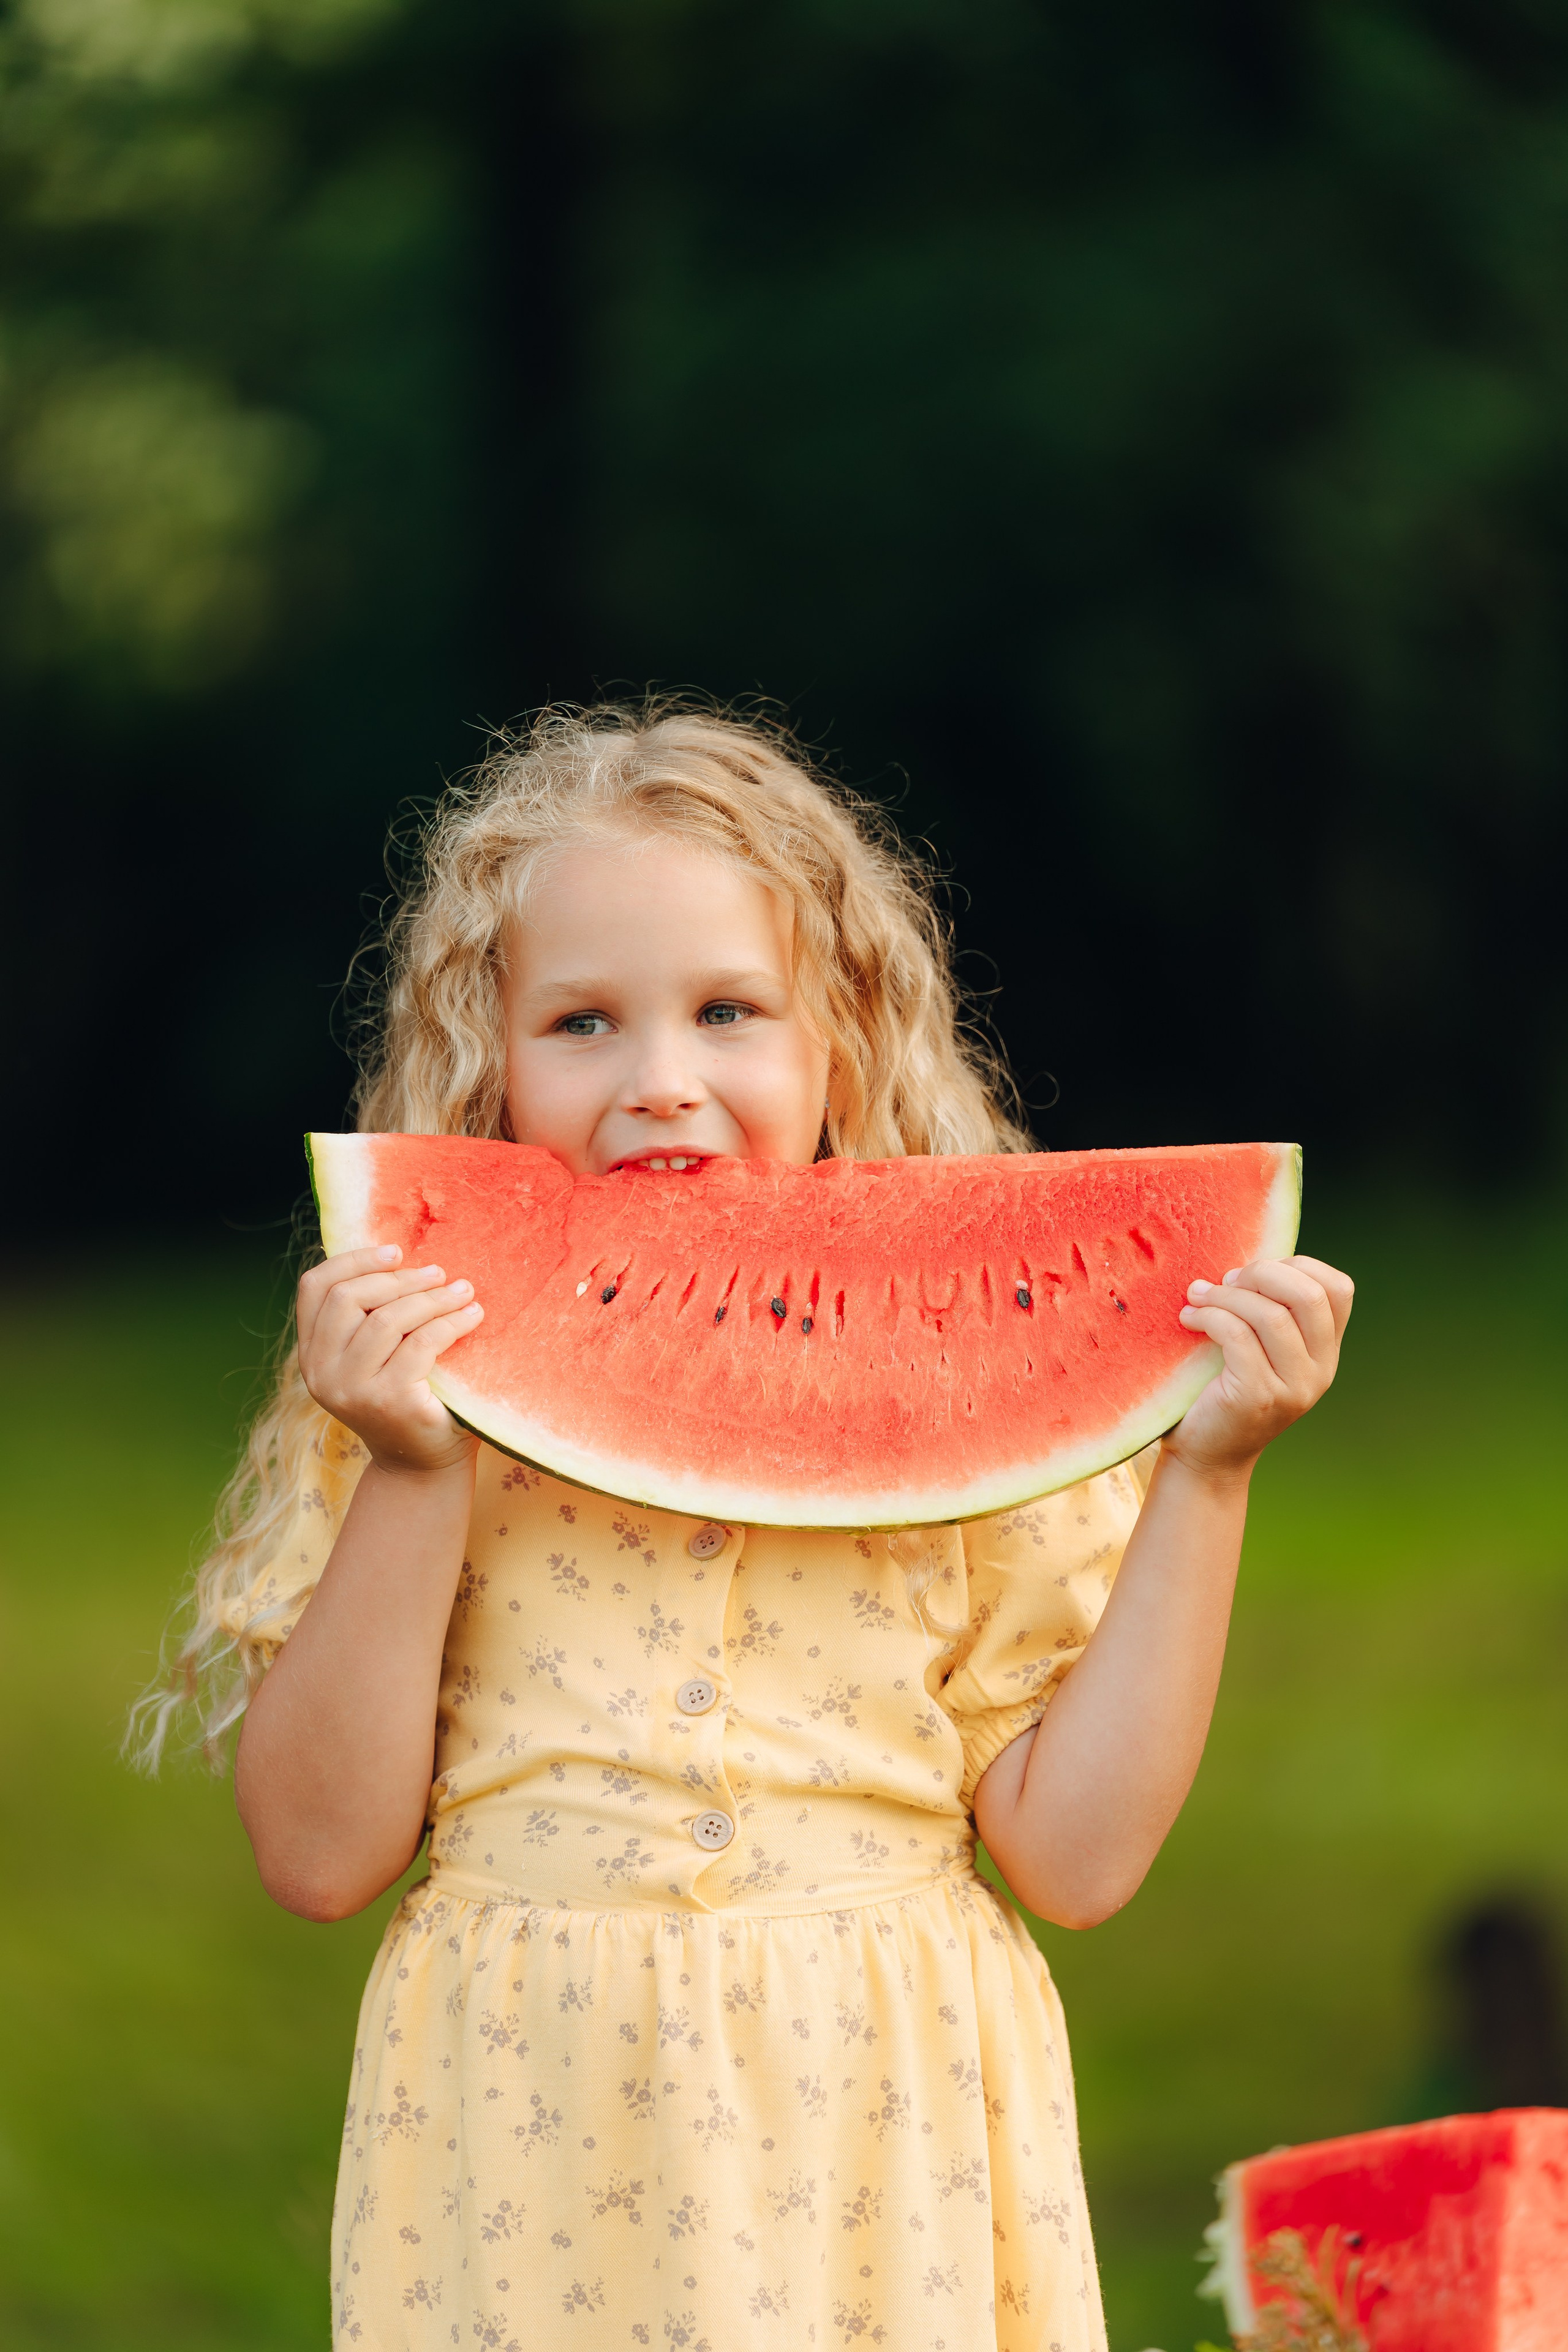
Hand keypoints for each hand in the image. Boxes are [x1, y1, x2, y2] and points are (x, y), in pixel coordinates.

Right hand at [296, 1245, 483, 1474]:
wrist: (423, 1465)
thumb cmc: (407, 1396)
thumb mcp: (376, 1356)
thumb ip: (370, 1316)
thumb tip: (399, 1253)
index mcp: (313, 1354)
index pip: (314, 1288)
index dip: (353, 1260)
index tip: (396, 1251)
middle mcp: (322, 1373)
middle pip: (349, 1298)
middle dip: (400, 1279)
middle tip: (440, 1274)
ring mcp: (352, 1390)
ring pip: (387, 1319)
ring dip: (432, 1297)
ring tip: (463, 1291)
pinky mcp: (389, 1401)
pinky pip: (422, 1343)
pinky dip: (452, 1323)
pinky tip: (473, 1316)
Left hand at [1164, 1253, 1352, 1479]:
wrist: (1207, 1456)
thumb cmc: (1224, 1391)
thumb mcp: (1259, 1349)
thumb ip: (1268, 1311)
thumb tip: (1246, 1265)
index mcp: (1324, 1353)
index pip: (1338, 1288)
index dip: (1297, 1264)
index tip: (1252, 1273)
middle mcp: (1318, 1371)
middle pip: (1310, 1295)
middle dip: (1262, 1273)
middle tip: (1224, 1280)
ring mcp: (1292, 1388)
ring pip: (1270, 1314)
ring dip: (1225, 1295)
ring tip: (1196, 1298)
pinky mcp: (1257, 1397)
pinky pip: (1237, 1336)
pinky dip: (1209, 1316)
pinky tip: (1188, 1319)